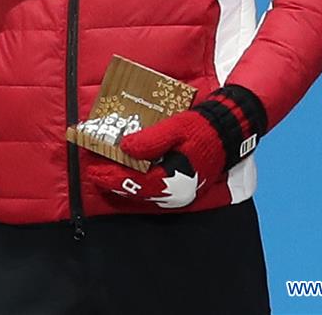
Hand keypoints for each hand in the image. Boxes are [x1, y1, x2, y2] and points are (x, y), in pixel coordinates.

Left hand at [88, 85, 265, 209]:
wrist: (227, 132)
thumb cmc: (202, 129)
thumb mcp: (176, 128)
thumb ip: (151, 140)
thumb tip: (125, 148)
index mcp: (175, 181)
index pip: (136, 184)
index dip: (113, 179)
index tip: (94, 171)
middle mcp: (176, 193)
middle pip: (138, 192)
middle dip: (115, 182)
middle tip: (94, 173)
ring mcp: (180, 192)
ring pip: (144, 192)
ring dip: (125, 183)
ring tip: (106, 172)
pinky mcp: (181, 186)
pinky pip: (153, 189)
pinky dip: (137, 182)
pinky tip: (128, 172)